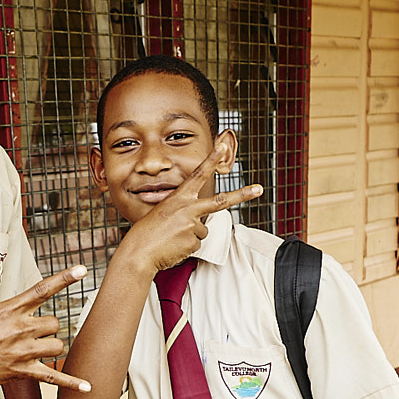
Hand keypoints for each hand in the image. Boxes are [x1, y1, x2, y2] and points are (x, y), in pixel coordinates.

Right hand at [0, 250, 91, 394]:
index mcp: (10, 309)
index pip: (42, 289)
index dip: (64, 278)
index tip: (82, 270)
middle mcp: (20, 329)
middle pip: (55, 323)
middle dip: (49, 327)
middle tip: (33, 332)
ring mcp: (22, 352)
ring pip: (56, 346)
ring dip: (51, 347)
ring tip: (36, 349)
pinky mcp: (21, 372)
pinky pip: (52, 377)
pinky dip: (71, 383)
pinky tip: (87, 388)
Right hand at [128, 147, 263, 274]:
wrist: (139, 252)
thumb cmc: (147, 233)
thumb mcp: (163, 214)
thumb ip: (184, 213)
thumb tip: (201, 224)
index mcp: (178, 197)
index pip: (198, 175)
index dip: (211, 160)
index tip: (223, 147)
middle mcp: (188, 209)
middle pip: (221, 201)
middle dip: (242, 194)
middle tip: (259, 189)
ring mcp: (192, 225)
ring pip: (202, 230)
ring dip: (190, 235)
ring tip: (172, 238)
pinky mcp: (193, 241)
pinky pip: (196, 244)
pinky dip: (186, 247)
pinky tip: (173, 247)